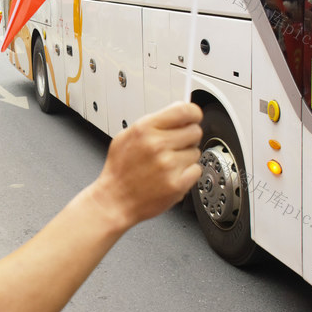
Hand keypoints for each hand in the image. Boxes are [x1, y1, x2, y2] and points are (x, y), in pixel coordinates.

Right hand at [91, 102, 201, 225]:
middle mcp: (157, 145)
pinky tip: (171, 175)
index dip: (193, 113)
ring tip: (168, 164)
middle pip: (195, 131)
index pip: (184, 110)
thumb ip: (152, 123)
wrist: (115, 201)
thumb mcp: (125, 137)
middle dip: (187, 137)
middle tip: (175, 146)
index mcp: (145, 129)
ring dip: (186, 157)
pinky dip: (187, 174)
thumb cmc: (120, 171)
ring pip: (196, 152)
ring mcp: (168, 165)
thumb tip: (176, 113)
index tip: (193, 117)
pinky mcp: (177, 184)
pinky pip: (196, 170)